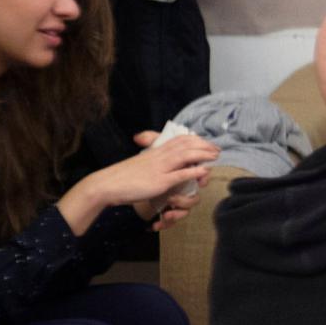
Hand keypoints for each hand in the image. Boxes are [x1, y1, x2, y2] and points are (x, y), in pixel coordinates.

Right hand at [59, 132, 218, 234]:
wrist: (107, 184)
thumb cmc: (124, 177)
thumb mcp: (142, 164)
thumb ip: (155, 162)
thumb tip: (167, 162)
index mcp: (155, 151)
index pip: (180, 140)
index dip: (196, 140)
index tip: (207, 143)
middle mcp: (159, 156)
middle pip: (186, 145)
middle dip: (204, 146)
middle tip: (218, 150)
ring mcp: (160, 168)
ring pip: (186, 156)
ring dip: (203, 155)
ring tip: (215, 156)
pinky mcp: (159, 181)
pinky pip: (179, 175)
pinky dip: (193, 172)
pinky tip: (204, 171)